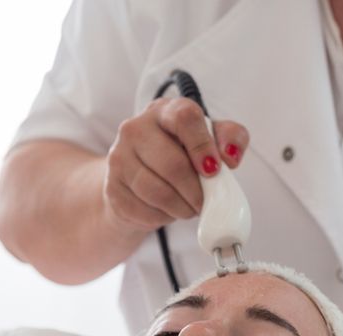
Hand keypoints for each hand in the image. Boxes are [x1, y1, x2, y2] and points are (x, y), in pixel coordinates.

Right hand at [103, 97, 249, 233]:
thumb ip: (230, 138)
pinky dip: (162, 217)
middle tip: (204, 203)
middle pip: (172, 164)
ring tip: (189, 208)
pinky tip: (167, 211)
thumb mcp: (210, 140)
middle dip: (195, 192)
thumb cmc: (181, 156)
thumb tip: (231, 156)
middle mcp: (136, 128)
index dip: (203, 146)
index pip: (185, 118)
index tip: (214, 170)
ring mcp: (119, 157)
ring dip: (181, 208)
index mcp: (164, 111)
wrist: (139, 180)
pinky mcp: (112, 187)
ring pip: (157, 192)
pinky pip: (143, 210)